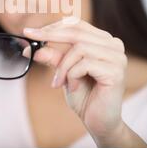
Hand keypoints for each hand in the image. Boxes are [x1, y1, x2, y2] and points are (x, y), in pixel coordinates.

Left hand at [23, 20, 146, 147]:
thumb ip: (53, 57)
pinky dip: (71, 75)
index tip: (29, 32)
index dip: (52, 27)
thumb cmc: (84, 96)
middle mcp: (114, 45)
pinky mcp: (116, 71)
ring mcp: (117, 57)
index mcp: (103, 41)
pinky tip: (72, 87)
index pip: (76, 25)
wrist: (99, 122)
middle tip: (31, 47)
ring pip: (79, 48)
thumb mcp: (64, 72)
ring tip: (58, 83)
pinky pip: (84, 64)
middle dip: (50, 38)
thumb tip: (32, 47)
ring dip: (63, 66)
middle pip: (76, 32)